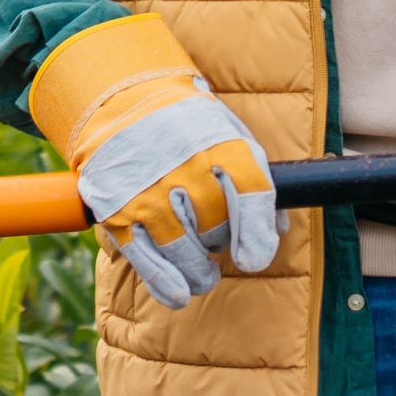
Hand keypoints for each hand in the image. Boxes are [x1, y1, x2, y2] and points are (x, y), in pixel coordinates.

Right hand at [30, 15, 283, 308]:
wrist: (126, 100)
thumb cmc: (191, 126)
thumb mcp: (232, 136)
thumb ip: (258, 181)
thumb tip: (278, 229)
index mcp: (223, 146)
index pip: (252, 197)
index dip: (256, 235)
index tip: (253, 259)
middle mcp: (186, 170)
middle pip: (218, 232)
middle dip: (220, 243)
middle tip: (214, 240)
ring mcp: (149, 194)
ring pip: (185, 253)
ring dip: (198, 271)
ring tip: (203, 276)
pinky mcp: (118, 213)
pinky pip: (146, 260)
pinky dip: (165, 283)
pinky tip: (179, 294)